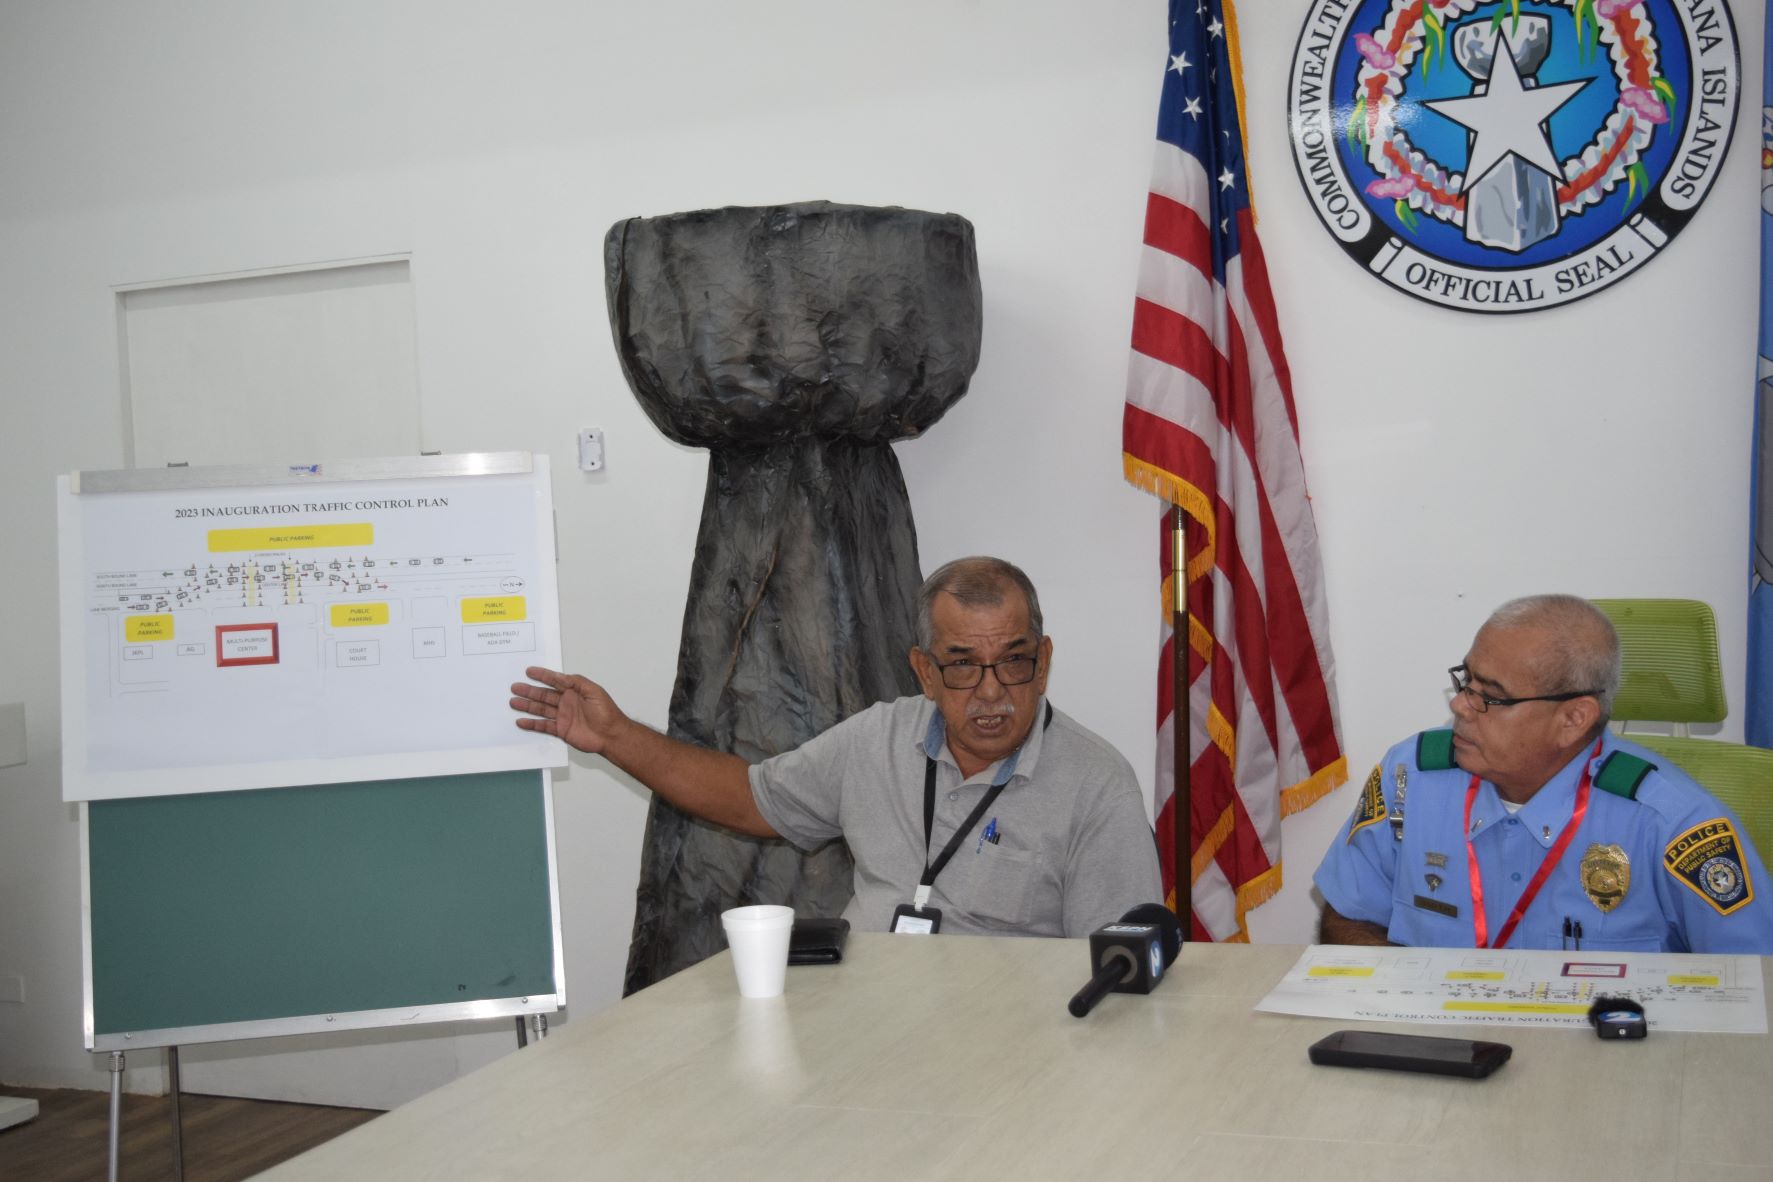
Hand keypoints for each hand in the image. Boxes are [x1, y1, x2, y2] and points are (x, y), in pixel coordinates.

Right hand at [509, 666, 627, 754]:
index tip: (529, 671)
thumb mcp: (593, 691)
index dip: (542, 676)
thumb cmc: (606, 712)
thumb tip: (559, 676)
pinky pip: (543, 726)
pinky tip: (521, 721)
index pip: (555, 681)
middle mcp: (566, 702)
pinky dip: (532, 724)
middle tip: (515, 686)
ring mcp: (562, 716)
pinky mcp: (561, 730)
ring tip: (513, 702)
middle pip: (544, 695)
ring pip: (541, 709)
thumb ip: (575, 682)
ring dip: (527, 706)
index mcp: (574, 691)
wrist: (611, 735)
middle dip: (529, 691)